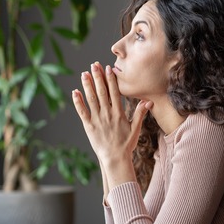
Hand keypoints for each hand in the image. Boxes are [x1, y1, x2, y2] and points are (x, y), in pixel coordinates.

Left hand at [72, 62, 150, 186]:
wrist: (115, 158)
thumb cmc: (126, 144)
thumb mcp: (136, 129)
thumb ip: (140, 113)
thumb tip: (148, 101)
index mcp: (119, 113)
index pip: (114, 92)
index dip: (111, 80)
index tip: (108, 68)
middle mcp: (107, 114)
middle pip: (102, 92)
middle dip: (98, 77)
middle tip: (94, 64)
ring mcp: (97, 120)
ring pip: (91, 99)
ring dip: (87, 85)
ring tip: (84, 74)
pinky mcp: (89, 126)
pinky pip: (82, 112)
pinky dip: (78, 102)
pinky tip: (75, 92)